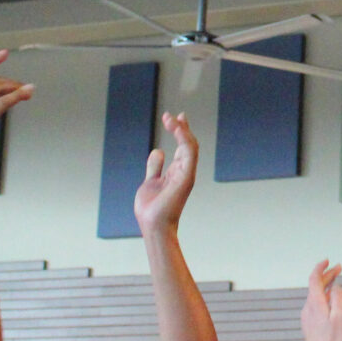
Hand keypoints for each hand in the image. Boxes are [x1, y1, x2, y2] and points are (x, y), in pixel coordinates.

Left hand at [134, 112, 198, 235]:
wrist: (153, 225)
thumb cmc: (152, 209)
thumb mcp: (151, 182)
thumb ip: (155, 167)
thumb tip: (158, 151)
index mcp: (178, 172)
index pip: (183, 147)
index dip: (180, 131)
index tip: (173, 118)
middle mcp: (185, 171)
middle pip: (188, 143)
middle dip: (181, 127)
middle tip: (170, 115)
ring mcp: (187, 174)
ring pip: (191, 145)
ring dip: (182, 130)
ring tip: (171, 118)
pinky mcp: (186, 177)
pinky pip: (189, 153)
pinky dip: (184, 138)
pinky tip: (176, 128)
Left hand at [300, 261, 341, 340]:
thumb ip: (338, 298)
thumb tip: (335, 286)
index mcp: (315, 304)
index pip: (314, 279)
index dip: (321, 268)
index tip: (328, 261)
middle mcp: (308, 309)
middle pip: (314, 287)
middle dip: (326, 276)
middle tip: (338, 268)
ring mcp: (307, 319)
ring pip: (315, 296)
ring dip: (325, 287)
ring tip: (337, 282)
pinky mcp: (309, 327)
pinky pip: (315, 306)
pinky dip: (323, 298)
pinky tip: (332, 302)